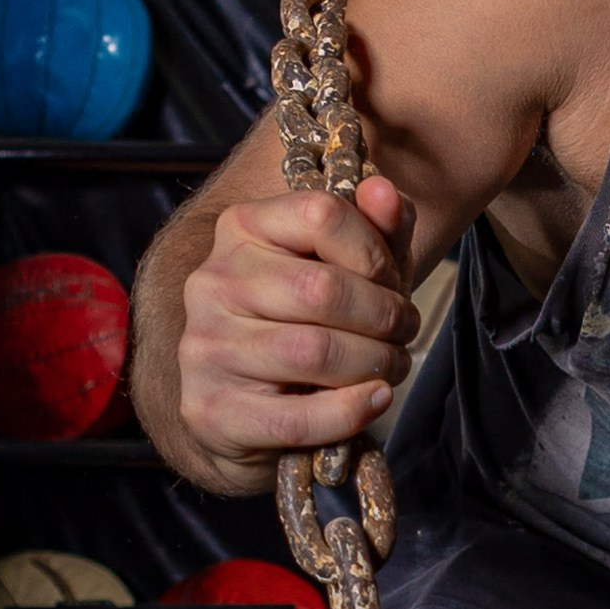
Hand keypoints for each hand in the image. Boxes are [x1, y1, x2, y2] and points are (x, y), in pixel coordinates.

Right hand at [175, 174, 419, 494]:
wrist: (244, 412)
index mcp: (242, 229)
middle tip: (403, 333)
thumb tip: (383, 191)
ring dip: (375, 364)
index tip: (392, 284)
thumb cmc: (305, 327)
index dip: (376, 254)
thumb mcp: (346, 271)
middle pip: (323, 290)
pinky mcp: (211, 410)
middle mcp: (213, 281)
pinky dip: (350, 411)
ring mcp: (205, 347)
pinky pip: (297, 417)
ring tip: (391, 368)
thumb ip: (374, 230)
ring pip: (314, 353)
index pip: (322, 215)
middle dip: (384, 317)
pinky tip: (375, 400)